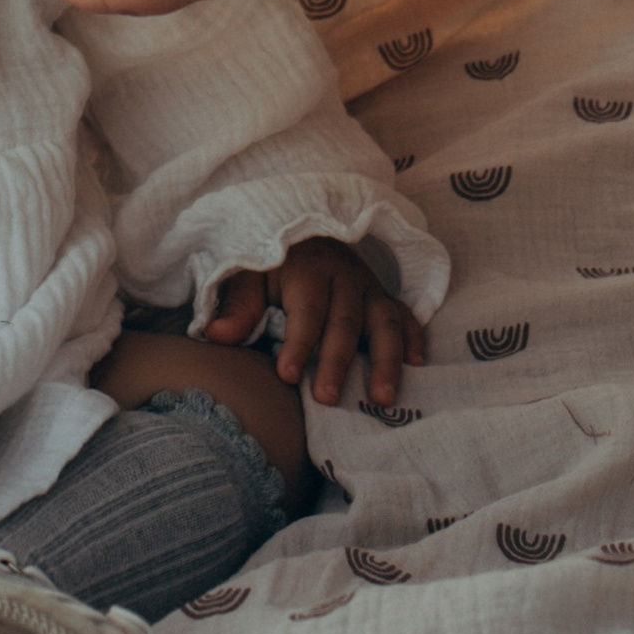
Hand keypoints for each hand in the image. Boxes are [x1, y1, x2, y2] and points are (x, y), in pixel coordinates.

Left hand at [206, 240, 427, 406]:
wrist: (305, 234)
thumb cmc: (272, 265)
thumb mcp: (248, 277)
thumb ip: (238, 307)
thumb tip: (216, 336)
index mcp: (307, 269)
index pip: (305, 309)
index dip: (297, 342)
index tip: (287, 375)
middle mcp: (344, 277)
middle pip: (344, 321)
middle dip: (337, 361)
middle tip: (327, 399)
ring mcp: (369, 288)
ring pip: (383, 322)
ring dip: (386, 359)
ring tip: (382, 397)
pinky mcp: (384, 298)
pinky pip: (405, 316)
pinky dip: (414, 338)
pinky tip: (417, 366)